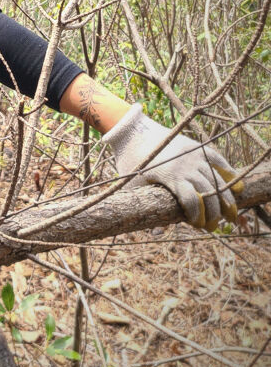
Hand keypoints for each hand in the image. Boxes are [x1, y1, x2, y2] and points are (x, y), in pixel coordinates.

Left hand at [104, 103, 243, 230]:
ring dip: (225, 197)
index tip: (197, 226)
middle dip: (215, 212)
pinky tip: (237, 187)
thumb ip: (146, 208)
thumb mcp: (133, 186)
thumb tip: (157, 235)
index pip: (192, 200)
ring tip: (231, 214)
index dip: (197, 216)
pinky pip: (217, 159)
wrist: (132, 131)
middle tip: (215, 226)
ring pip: (216, 178)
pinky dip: (228, 173)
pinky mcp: (195, 146)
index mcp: (170, 175)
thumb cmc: (130, 161)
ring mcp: (192, 154)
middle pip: (208, 192)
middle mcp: (185, 165)